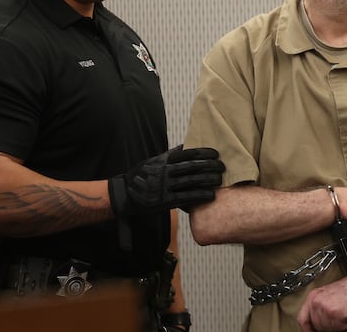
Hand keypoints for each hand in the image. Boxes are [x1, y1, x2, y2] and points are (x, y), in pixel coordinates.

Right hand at [108, 146, 223, 216]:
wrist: (123, 195)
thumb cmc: (141, 177)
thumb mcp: (152, 162)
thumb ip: (169, 155)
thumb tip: (185, 145)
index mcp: (162, 160)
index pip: (186, 153)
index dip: (203, 153)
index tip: (216, 153)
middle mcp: (163, 172)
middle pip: (191, 166)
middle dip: (209, 166)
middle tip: (223, 166)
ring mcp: (163, 187)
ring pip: (190, 181)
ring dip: (207, 180)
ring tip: (220, 179)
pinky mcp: (163, 201)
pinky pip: (185, 197)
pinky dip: (199, 195)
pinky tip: (211, 195)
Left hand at [297, 275, 346, 331]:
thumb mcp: (327, 296)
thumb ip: (318, 309)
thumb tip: (315, 325)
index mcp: (312, 297)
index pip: (302, 319)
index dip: (307, 329)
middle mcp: (316, 302)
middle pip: (316, 326)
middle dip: (327, 326)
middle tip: (337, 317)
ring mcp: (324, 308)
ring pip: (327, 329)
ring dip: (337, 325)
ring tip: (342, 313)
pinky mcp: (334, 313)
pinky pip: (338, 328)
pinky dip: (344, 325)